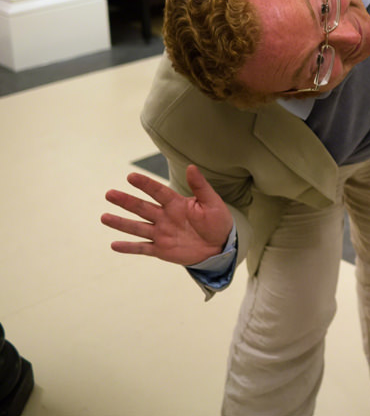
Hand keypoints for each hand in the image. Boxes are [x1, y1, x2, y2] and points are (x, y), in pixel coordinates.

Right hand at [101, 164, 233, 265]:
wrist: (220, 245)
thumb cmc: (217, 220)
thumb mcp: (212, 202)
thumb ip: (200, 186)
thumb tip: (191, 166)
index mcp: (176, 203)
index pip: (158, 191)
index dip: (145, 184)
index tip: (131, 177)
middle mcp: (164, 217)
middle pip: (142, 208)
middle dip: (126, 201)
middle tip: (109, 193)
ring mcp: (161, 233)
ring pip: (138, 227)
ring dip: (121, 223)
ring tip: (104, 217)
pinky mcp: (161, 249)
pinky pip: (142, 248)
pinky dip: (129, 248)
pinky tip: (114, 245)